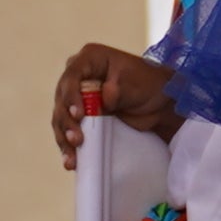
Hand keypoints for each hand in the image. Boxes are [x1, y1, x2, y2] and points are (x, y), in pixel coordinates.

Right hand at [51, 44, 174, 166]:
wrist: (159, 103)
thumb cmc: (149, 85)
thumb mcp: (135, 83)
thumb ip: (117, 89)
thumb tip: (104, 97)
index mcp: (89, 59)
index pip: (72, 77)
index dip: (71, 97)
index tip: (79, 115)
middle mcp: (77, 76)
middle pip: (62, 99)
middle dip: (67, 122)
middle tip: (76, 139)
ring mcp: (76, 97)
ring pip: (61, 118)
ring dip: (64, 138)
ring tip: (72, 157)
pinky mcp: (80, 117)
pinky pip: (68, 131)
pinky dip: (69, 146)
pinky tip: (71, 161)